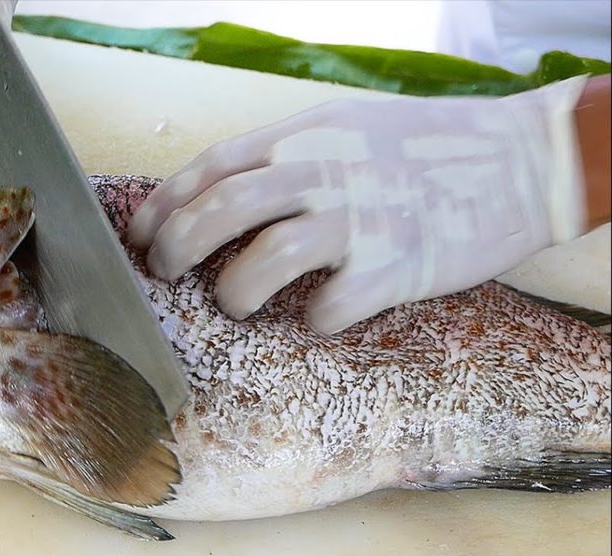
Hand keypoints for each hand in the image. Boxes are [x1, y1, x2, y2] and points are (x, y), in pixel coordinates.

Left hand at [129, 77, 588, 333]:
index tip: (140, 237)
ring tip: (235, 303)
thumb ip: (284, 157)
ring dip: (233, 292)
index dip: (162, 206)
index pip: (208, 168)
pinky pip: (327, 307)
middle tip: (167, 274)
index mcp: (303, 136)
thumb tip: (217, 198)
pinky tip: (316, 316)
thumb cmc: (424, 148)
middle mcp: (322, 173)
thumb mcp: (344, 127)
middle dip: (175, 249)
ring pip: (263, 262)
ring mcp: (358, 219)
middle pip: (219, 213)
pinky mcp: (394, 267)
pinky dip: (310, 319)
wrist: (522, 162)